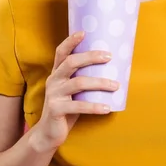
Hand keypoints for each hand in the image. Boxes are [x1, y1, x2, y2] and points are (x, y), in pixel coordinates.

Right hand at [33, 31, 117, 150]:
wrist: (48, 133)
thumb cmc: (66, 108)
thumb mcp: (72, 91)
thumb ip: (82, 79)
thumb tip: (112, 68)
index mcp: (57, 73)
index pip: (61, 52)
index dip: (71, 41)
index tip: (83, 32)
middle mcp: (53, 80)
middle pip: (71, 62)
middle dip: (91, 57)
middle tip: (109, 56)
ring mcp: (53, 95)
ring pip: (78, 83)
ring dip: (100, 83)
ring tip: (116, 86)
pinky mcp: (56, 110)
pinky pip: (78, 106)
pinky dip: (94, 106)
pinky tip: (107, 108)